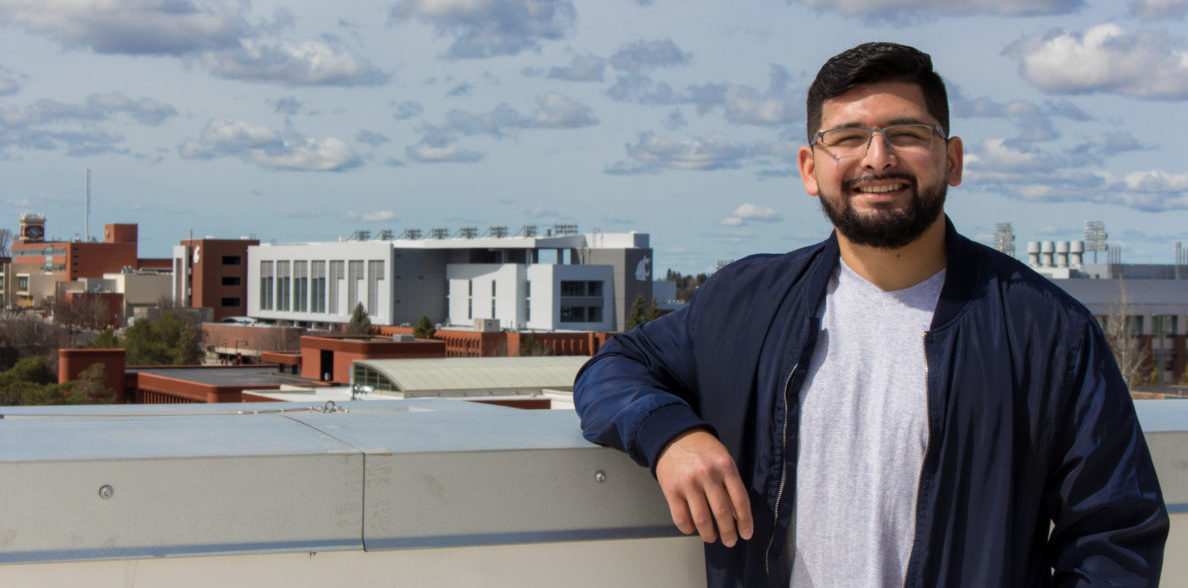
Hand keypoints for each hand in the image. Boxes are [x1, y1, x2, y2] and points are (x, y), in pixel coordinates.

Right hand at [655, 429, 752, 546]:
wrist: (673, 436)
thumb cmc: (702, 450)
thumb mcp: (723, 460)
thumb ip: (730, 484)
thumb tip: (736, 516)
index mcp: (725, 466)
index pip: (740, 500)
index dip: (745, 521)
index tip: (746, 534)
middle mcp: (708, 474)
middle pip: (722, 512)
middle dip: (728, 532)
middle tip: (730, 541)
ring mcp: (688, 483)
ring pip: (702, 519)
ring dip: (709, 534)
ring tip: (711, 538)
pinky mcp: (671, 489)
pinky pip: (681, 518)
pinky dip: (688, 529)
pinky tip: (692, 529)